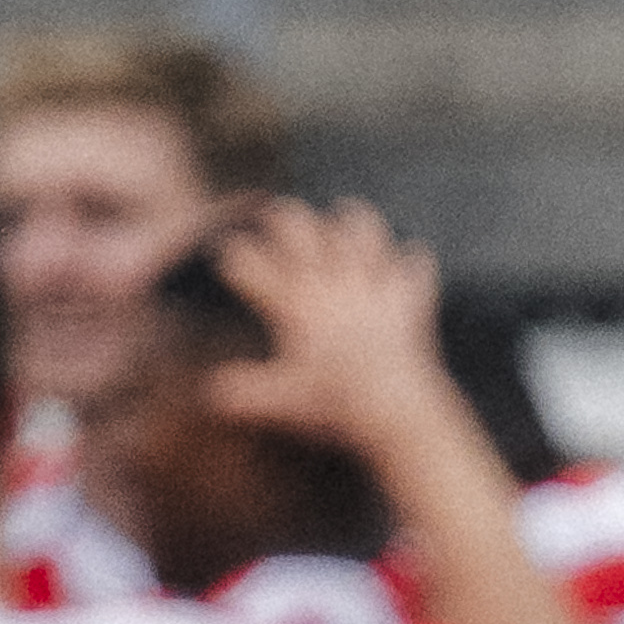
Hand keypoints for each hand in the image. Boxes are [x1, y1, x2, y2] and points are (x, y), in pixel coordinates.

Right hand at [191, 198, 453, 462]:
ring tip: (344, 214)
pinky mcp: (408, 301)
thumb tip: (208, 393)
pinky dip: (413, 262)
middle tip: (275, 216)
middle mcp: (331, 284)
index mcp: (294, 305)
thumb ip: (243, 393)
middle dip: (284, 218)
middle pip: (302, 229)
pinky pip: (416, 267)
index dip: (236, 257)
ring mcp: (372, 287)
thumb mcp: (280, 403)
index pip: (253, 266)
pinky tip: (409, 260)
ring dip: (353, 220)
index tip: (227, 255)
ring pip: (362, 232)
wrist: (395, 409)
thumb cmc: (333, 406)